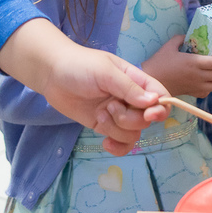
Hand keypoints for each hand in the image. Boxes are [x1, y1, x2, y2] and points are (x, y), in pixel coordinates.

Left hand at [0, 20, 168, 154]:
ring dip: (117, 129)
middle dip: (129, 118)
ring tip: (99, 115)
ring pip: (133, 133)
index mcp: (135, 80)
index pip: (160, 96)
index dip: (160, 109)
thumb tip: (153, 102)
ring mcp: (117, 114)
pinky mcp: (104, 126)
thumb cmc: (79, 65)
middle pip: (146, 120)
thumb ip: (128, 88)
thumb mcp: (105, 72)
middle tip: (108, 107)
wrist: (51, 74)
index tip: (149, 114)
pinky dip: (117, 147)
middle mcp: (130, 98)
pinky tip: (105, 142)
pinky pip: (121, 142)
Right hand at [141, 35, 211, 97]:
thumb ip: (181, 38)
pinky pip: (209, 92)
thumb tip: (189, 35)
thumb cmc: (159, 62)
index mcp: (194, 63)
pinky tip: (210, 79)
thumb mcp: (169, 45)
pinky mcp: (193, 92)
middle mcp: (198, 76)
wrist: (151, 81)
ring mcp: (196, 86)